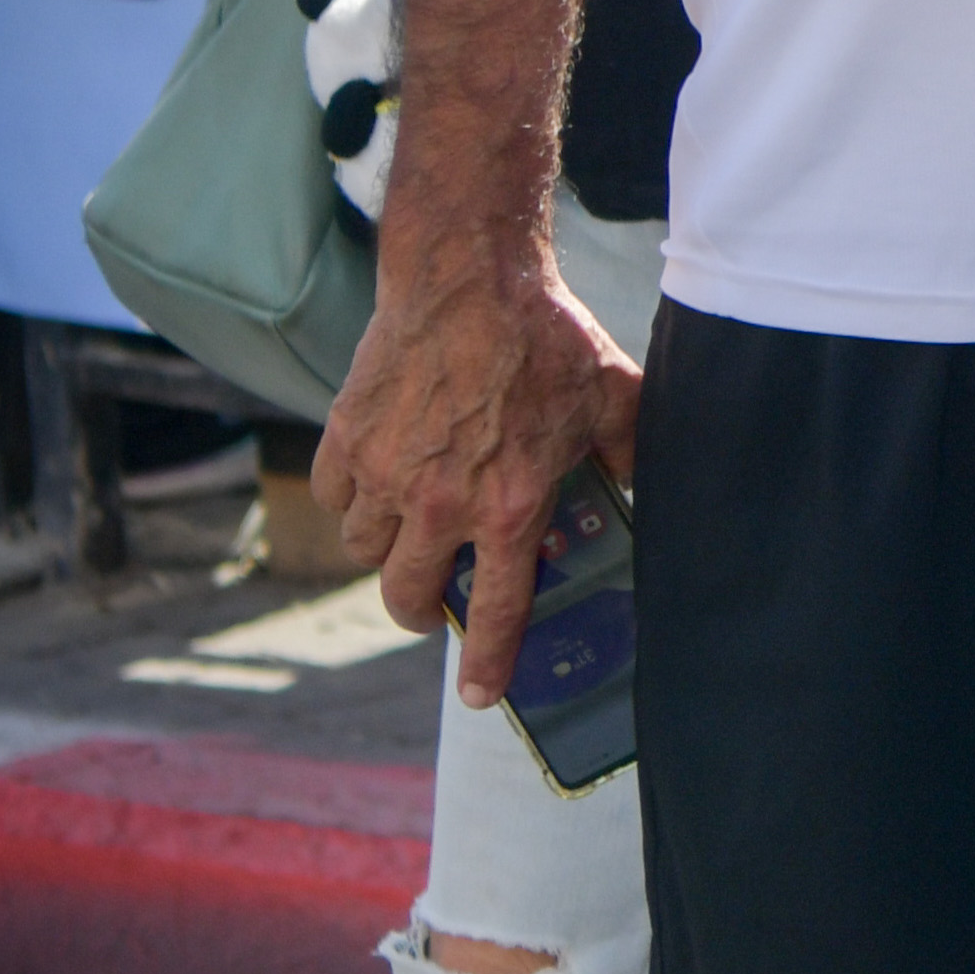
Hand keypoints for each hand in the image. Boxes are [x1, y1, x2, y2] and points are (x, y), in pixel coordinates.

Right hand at [324, 237, 641, 705]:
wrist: (469, 277)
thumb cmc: (547, 338)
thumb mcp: (614, 402)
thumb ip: (629, 456)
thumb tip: (640, 487)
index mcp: (508, 505)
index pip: (499, 609)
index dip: (489, 662)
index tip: (480, 696)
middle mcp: (437, 501)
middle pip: (408, 595)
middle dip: (423, 612)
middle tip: (437, 605)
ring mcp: (383, 472)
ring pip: (365, 553)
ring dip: (387, 557)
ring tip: (413, 540)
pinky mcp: (344, 437)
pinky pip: (334, 502)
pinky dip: (352, 508)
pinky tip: (378, 492)